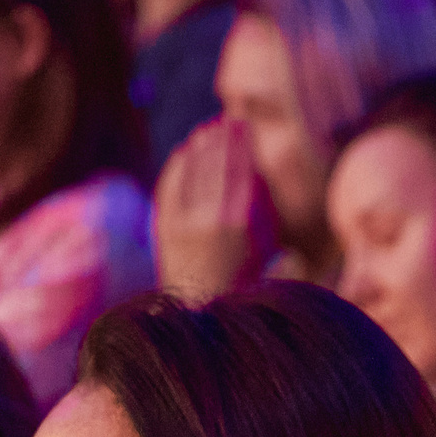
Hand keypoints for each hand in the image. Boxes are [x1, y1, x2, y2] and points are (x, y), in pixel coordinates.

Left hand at [152, 118, 278, 301]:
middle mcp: (211, 222)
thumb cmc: (241, 292)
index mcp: (240, 228)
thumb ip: (268, 229)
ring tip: (207, 129)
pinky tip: (183, 152)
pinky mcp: (167, 230)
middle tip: (226, 120)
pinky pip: (171, 189)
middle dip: (221, 141)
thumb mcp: (265, 262)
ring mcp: (185, 225)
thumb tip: (267, 201)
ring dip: (201, 149)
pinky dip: (177, 168)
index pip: (241, 174)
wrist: (201, 315)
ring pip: (193, 175)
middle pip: (216, 169)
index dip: (240, 147)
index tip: (242, 127)